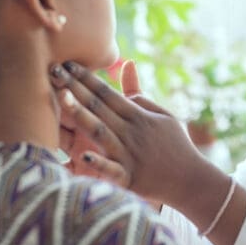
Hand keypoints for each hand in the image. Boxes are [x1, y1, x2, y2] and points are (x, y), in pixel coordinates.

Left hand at [49, 61, 204, 205]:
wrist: (192, 181)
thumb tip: (128, 68)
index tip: (68, 64)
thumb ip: (141, 96)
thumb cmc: (177, 147)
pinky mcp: (130, 178)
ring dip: (80, 114)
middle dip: (75, 88)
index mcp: (139, 117)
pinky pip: (111, 170)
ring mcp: (129, 155)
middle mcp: (132, 132)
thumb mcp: (164, 117)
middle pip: (99, 107)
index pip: (108, 93)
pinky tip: (82, 156)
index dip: (88, 78)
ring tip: (62, 98)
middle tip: (53, 70)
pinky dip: (98, 163)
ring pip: (100, 131)